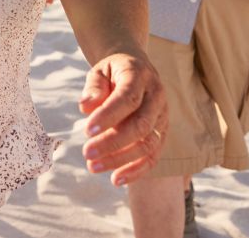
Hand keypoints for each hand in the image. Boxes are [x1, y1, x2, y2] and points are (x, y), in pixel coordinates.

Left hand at [79, 51, 166, 186]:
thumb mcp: (99, 71)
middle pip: (141, 125)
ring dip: (121, 160)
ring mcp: (163, 116)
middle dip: (113, 142)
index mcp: (140, 76)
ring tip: (93, 167)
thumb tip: (86, 107)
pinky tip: (116, 179)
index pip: (127, 98)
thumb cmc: (113, 73)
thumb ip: (93, 88)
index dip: (108, 116)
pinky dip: (136, 170)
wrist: (138, 69)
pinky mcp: (163, 132)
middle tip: (87, 153)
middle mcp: (156, 96)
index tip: (88, 131)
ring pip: (148, 144)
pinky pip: (154, 155)